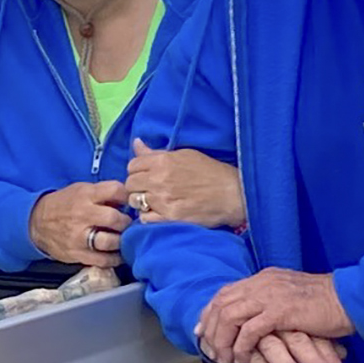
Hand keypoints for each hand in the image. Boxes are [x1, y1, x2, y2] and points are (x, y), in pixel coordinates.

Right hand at [29, 180, 130, 267]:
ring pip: (110, 242)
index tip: (130, 203)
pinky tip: (117, 254)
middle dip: (127, 222)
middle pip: (116, 219)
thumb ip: (103, 194)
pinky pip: (103, 260)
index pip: (115, 190)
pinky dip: (114, 258)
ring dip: (122, 241)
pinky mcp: (77, 254)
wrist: (37, 222)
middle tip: (128, 225)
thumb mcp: (81, 190)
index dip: (127, 196)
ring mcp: (80, 236)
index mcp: (85, 195)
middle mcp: (83, 215)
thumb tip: (128, 202)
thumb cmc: (64, 204)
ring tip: (124, 240)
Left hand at [126, 139, 244, 228]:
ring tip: (155, 202)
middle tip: (149, 190)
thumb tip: (136, 143)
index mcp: (163, 161)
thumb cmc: (210, 172)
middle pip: (130, 184)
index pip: (132, 165)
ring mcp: (164, 200)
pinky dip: (148, 217)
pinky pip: (144, 219)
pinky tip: (159, 213)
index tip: (146, 176)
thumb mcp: (185, 155)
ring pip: (135, 202)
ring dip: (141, 202)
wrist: (233, 194)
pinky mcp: (170, 218)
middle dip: (137, 186)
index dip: (137, 171)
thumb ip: (157, 153)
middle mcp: (160, 180)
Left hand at [196, 268, 353, 362]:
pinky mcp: (280, 311)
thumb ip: (273, 303)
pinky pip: (250, 332)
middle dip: (211, 330)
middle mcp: (262, 283)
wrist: (351, 298)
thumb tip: (258, 322)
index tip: (202, 332)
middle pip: (221, 303)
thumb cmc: (327, 304)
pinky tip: (244, 361)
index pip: (225, 292)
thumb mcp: (292, 298)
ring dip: (224, 342)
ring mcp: (270, 295)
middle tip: (211, 353)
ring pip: (230, 316)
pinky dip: (242, 348)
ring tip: (227, 361)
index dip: (210, 313)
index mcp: (264, 278)